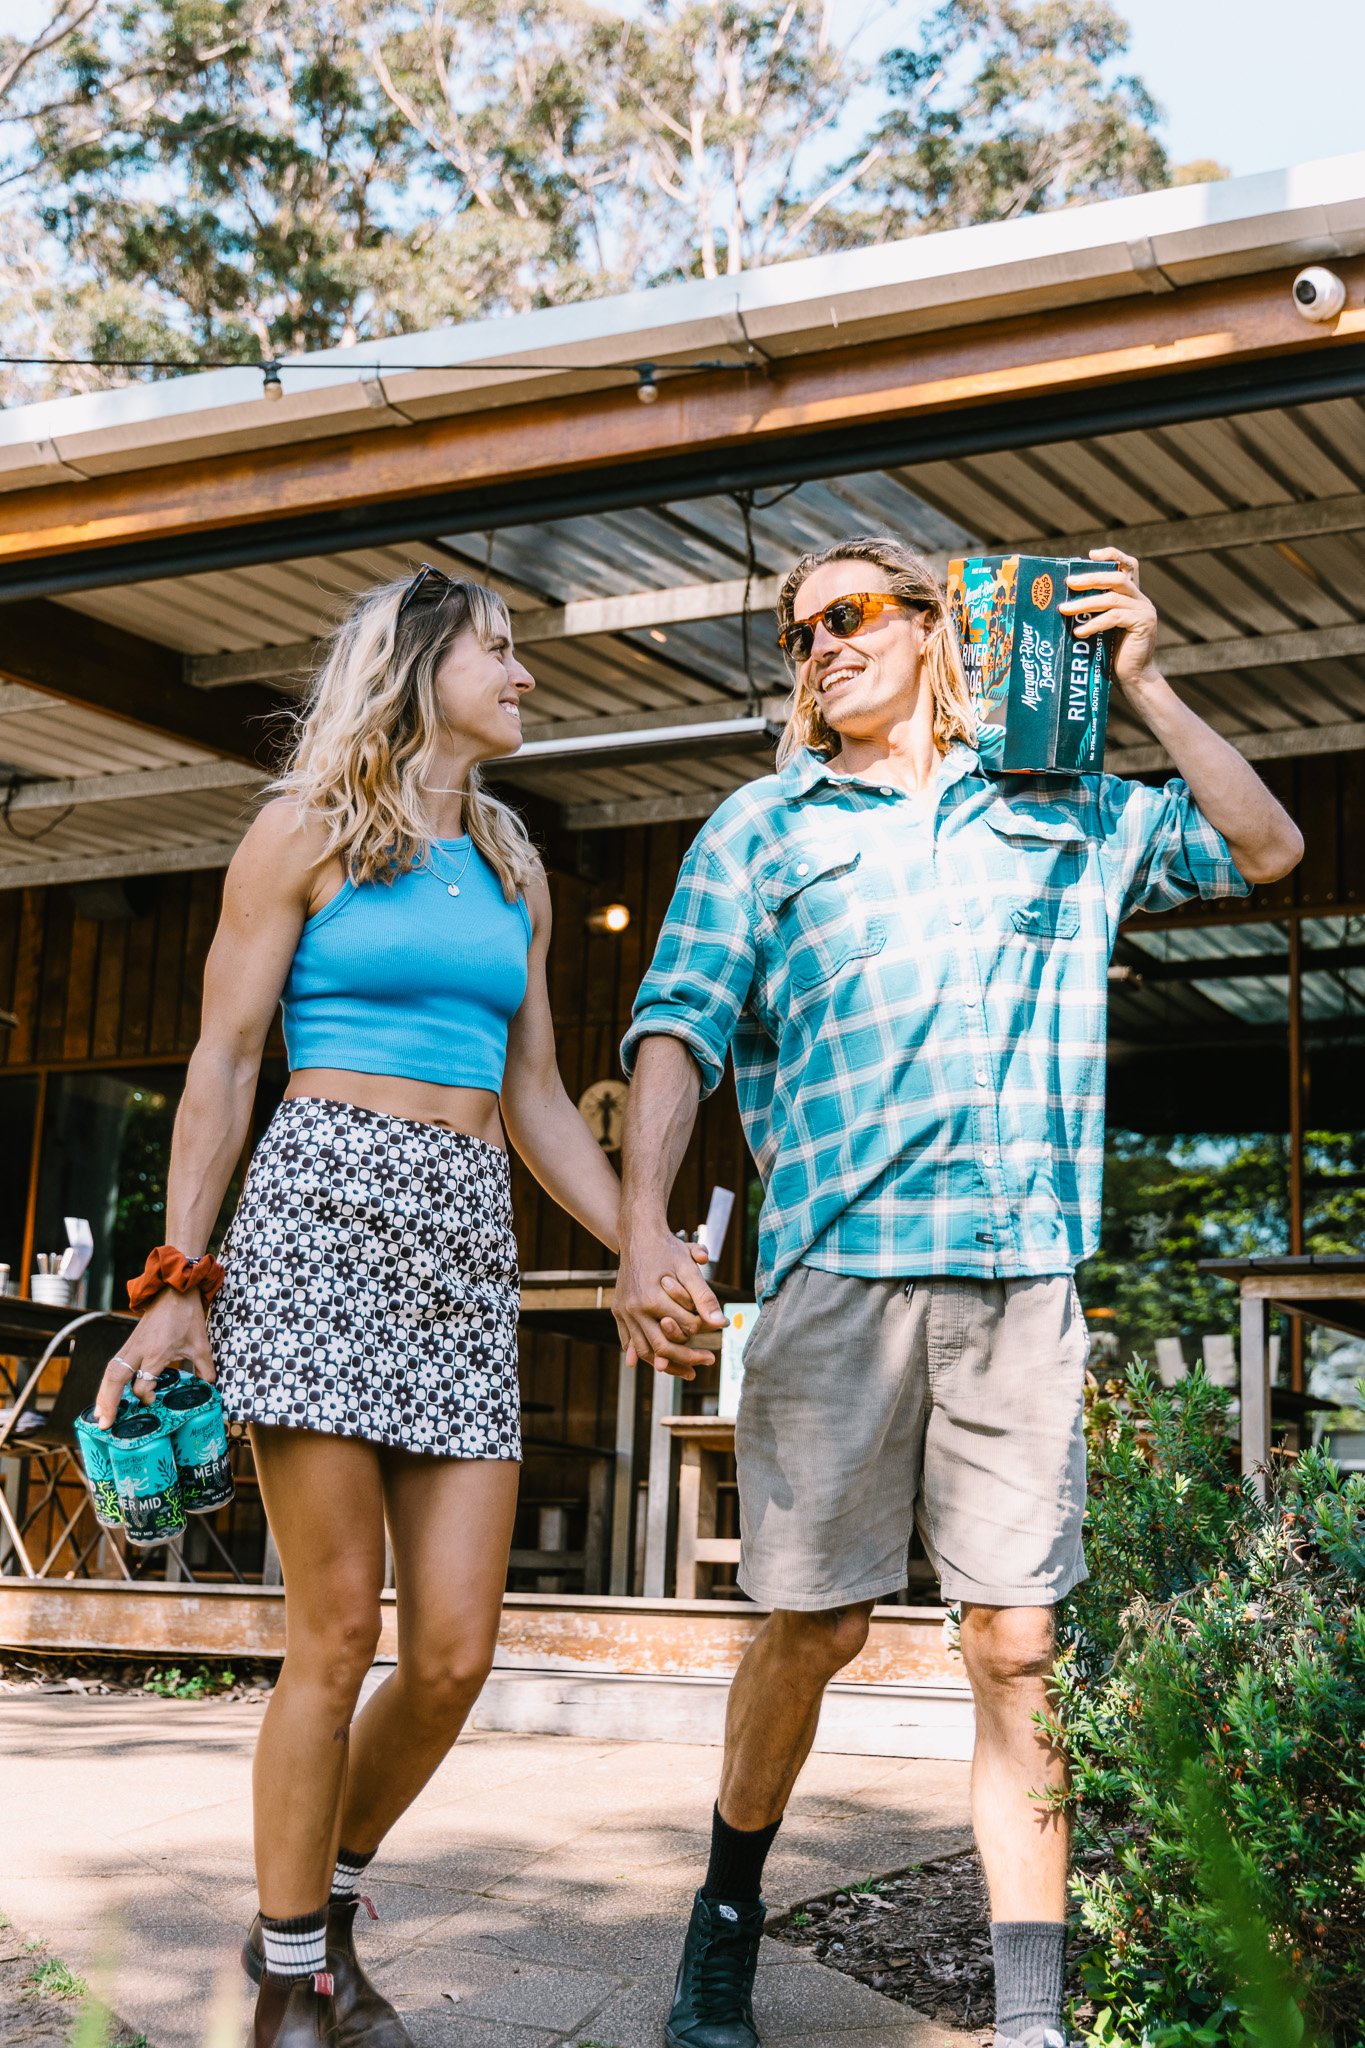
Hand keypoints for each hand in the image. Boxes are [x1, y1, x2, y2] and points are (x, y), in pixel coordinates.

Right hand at [93, 1289, 214, 1428]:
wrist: (175, 1291)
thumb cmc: (187, 1317)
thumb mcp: (201, 1345)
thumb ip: (204, 1368)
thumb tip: (209, 1387)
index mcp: (156, 1352)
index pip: (142, 1383)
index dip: (146, 1397)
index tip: (152, 1402)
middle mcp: (138, 1351)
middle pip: (116, 1379)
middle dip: (108, 1403)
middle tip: (104, 1425)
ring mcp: (131, 1346)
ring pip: (110, 1372)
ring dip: (103, 1394)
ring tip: (99, 1415)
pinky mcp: (129, 1343)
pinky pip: (113, 1366)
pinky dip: (107, 1382)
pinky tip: (105, 1395)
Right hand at [613, 1230, 727, 1378]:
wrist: (637, 1234)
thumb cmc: (667, 1249)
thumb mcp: (689, 1269)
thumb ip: (704, 1297)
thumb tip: (722, 1324)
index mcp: (652, 1299)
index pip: (684, 1328)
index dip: (703, 1330)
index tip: (717, 1331)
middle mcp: (634, 1309)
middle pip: (662, 1347)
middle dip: (687, 1358)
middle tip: (708, 1361)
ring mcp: (623, 1311)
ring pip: (643, 1350)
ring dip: (666, 1363)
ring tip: (687, 1370)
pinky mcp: (617, 1310)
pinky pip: (628, 1341)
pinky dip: (642, 1354)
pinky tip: (659, 1362)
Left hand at [1060, 548, 1160, 699]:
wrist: (1133, 678)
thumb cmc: (1112, 655)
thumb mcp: (1102, 628)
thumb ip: (1094, 612)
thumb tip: (1063, 601)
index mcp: (1132, 596)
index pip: (1128, 566)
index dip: (1113, 555)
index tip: (1090, 554)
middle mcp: (1141, 600)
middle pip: (1116, 577)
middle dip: (1091, 578)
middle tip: (1068, 583)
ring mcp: (1144, 611)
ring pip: (1112, 598)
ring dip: (1085, 603)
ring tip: (1063, 610)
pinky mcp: (1143, 624)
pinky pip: (1114, 618)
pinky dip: (1094, 624)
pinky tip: (1079, 632)